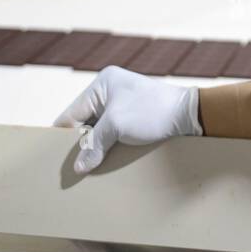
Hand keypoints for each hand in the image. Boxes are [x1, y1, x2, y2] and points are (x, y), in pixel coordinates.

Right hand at [54, 65, 202, 174]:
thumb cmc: (153, 113)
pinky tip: (105, 161)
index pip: (71, 114)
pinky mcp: (133, 116)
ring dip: (95, 146)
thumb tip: (79, 167)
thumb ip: (94, 145)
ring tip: (88, 167)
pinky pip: (112, 132)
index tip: (60, 160)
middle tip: (73, 166)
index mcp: (101, 84)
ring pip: (98, 129)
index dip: (64, 137)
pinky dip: (108, 145)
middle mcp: (109, 91)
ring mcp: (122, 103)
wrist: (190, 114)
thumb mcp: (117, 127)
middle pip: (83, 122)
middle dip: (80, 143)